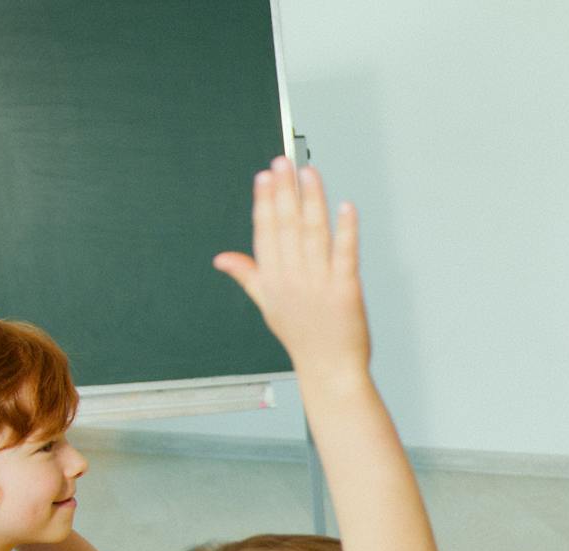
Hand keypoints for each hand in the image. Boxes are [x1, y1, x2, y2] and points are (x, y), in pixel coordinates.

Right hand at [214, 158, 367, 378]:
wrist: (329, 370)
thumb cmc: (302, 338)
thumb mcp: (268, 306)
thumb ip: (248, 276)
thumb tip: (222, 258)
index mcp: (271, 280)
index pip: (265, 232)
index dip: (265, 202)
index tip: (265, 175)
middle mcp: (292, 278)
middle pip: (286, 226)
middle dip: (284, 191)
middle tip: (283, 162)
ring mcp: (318, 283)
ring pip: (313, 233)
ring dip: (312, 200)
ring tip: (309, 173)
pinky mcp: (345, 290)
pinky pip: (345, 254)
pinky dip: (346, 229)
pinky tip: (346, 206)